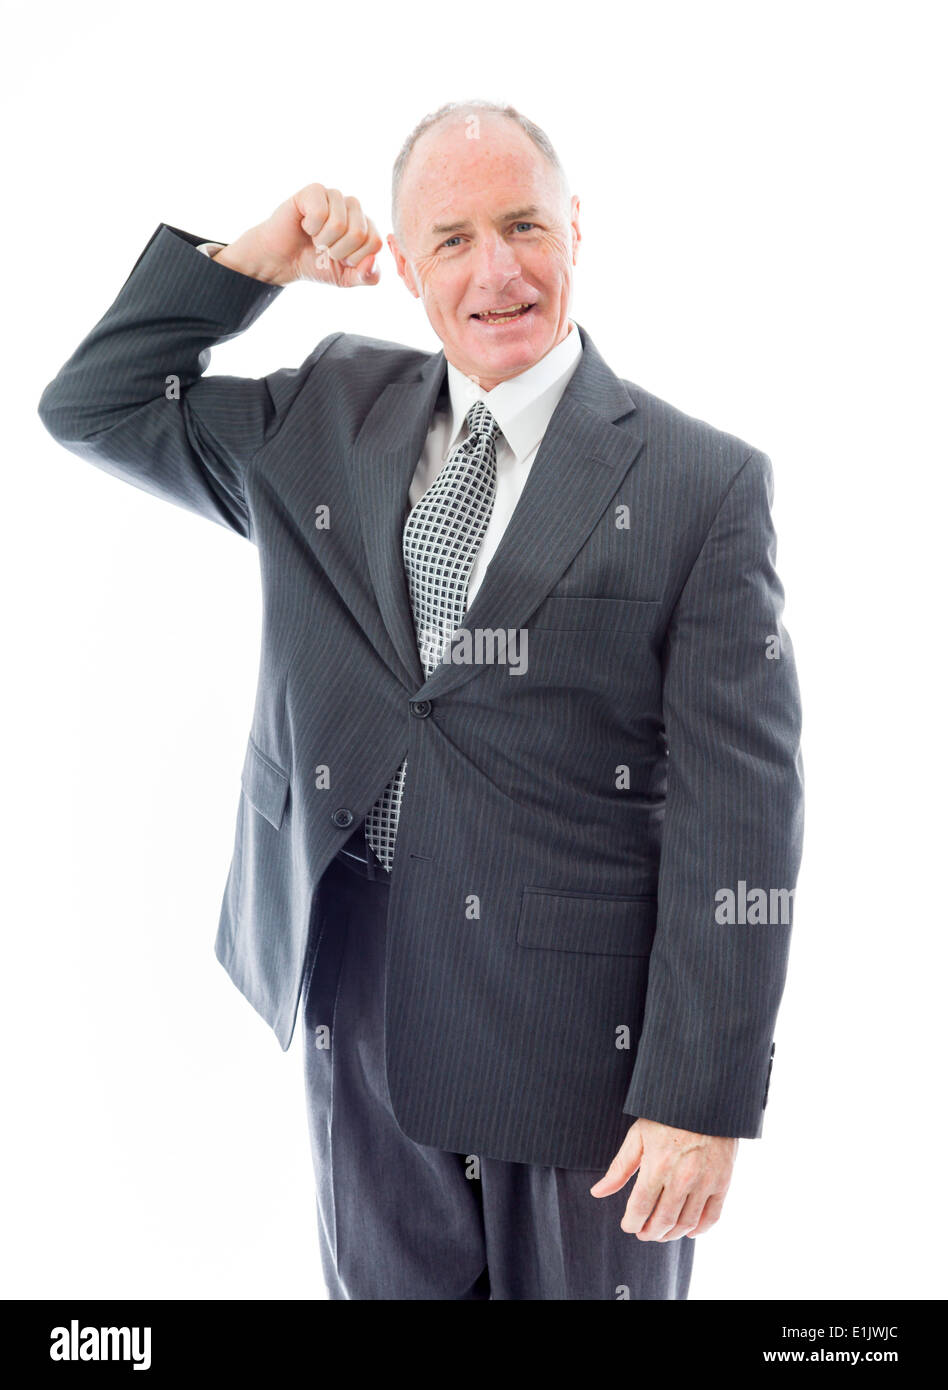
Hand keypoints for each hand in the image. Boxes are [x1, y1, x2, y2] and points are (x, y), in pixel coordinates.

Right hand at [214, 183, 382, 287]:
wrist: (282, 261)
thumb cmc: (315, 265)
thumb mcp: (346, 278)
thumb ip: (368, 276)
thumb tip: (372, 260)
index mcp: (366, 225)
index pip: (375, 242)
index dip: (355, 259)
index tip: (340, 259)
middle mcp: (353, 207)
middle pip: (360, 233)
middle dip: (338, 251)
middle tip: (324, 249)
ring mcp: (335, 196)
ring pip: (339, 224)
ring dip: (322, 241)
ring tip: (314, 238)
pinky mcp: (315, 191)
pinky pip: (321, 213)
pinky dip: (310, 227)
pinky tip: (305, 225)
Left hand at [590, 1118, 737, 1239]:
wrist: (705, 1098)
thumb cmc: (666, 1115)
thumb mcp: (639, 1135)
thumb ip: (620, 1167)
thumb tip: (597, 1192)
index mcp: (657, 1164)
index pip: (640, 1207)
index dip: (631, 1222)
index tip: (628, 1225)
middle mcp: (682, 1177)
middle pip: (663, 1220)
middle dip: (650, 1233)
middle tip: (643, 1233)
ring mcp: (705, 1181)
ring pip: (687, 1222)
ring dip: (672, 1234)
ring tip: (662, 1233)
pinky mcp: (723, 1180)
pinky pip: (713, 1216)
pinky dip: (700, 1229)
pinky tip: (688, 1230)